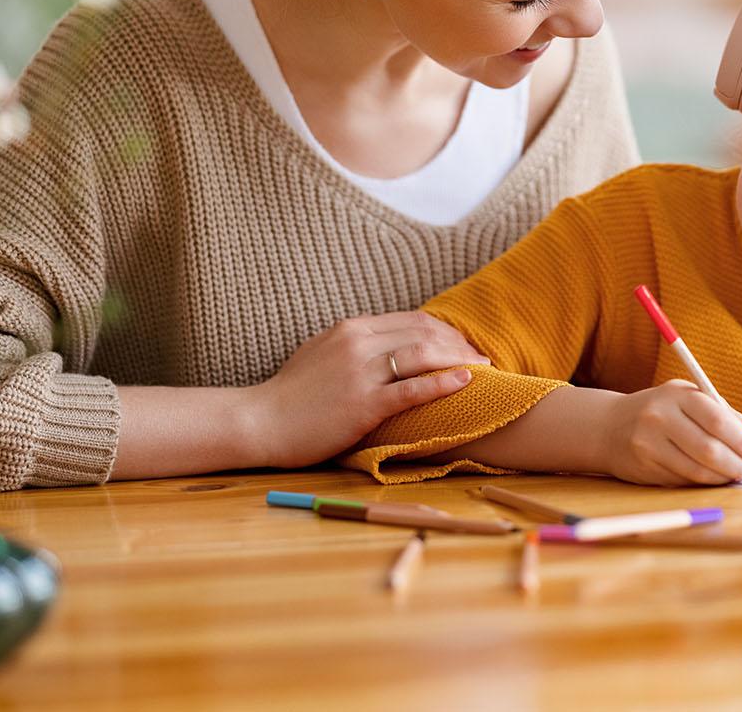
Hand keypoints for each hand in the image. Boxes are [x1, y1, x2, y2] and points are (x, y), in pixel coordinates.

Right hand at [248, 311, 489, 468]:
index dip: (445, 331)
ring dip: (460, 359)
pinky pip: (412, 388)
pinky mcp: (363, 402)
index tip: (465, 344)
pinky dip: (444, 382)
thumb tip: (386, 343)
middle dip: (460, 343)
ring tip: (483, 368)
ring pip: (424, 354)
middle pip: (425, 332)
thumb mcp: (322, 354)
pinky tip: (465, 382)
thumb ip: (355, 345)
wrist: (259, 421)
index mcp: (352, 328)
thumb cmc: (290, 395)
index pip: (413, 320)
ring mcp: (361, 372)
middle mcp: (359, 342)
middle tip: (483, 357)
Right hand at [603, 380, 741, 485]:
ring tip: (737, 475)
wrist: (609, 427)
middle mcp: (659, 418)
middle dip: (737, 464)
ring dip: (724, 477)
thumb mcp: (693, 401)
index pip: (716, 419)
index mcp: (677, 395)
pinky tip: (715, 479)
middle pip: (708, 449)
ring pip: (697, 470)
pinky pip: (683, 481)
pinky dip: (705, 483)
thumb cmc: (663, 411)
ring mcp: (649, 445)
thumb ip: (729, 417)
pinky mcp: (644, 469)